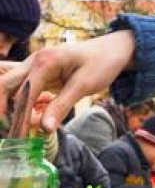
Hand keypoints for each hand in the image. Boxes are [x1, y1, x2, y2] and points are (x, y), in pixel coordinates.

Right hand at [0, 31, 135, 130]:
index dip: (19, 118)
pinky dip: (17, 104)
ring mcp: (33, 65)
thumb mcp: (85, 85)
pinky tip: (26, 119)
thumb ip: (62, 106)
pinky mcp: (37, 73)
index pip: (23, 93)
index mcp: (45, 61)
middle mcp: (34, 60)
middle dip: (2, 111)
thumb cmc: (101, 63)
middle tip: (10, 134)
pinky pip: (19, 88)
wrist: (111, 49)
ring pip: (8, 87)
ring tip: (16, 129)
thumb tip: (44, 129)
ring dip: (8, 108)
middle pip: (3, 86)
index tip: (19, 138)